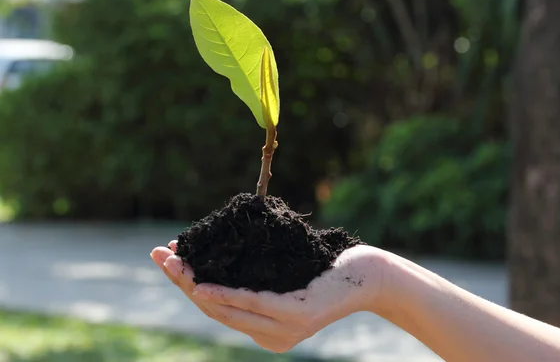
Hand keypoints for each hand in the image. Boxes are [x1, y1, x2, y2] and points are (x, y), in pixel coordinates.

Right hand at [151, 243, 386, 352]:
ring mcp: (284, 329)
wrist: (371, 277)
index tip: (169, 261)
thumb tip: (224, 252)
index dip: (188, 285)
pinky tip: (205, 285)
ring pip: (229, 309)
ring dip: (195, 286)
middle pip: (215, 309)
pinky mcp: (298, 315)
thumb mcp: (286, 275)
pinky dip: (227, 294)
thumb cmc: (327, 270)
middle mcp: (271, 336)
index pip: (218, 309)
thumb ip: (258, 277)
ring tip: (173, 265)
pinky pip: (255, 303)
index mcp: (265, 330)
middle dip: (182, 282)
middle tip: (158, 256)